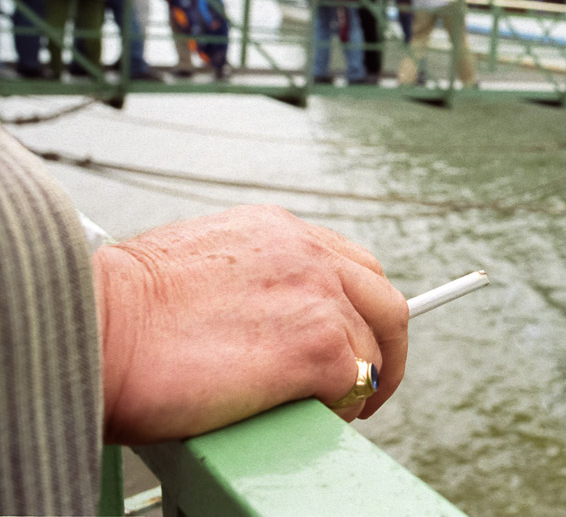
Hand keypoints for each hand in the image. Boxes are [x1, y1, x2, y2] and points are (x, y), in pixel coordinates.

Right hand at [93, 205, 408, 443]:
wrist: (97, 327)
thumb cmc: (120, 312)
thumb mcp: (198, 266)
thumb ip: (248, 280)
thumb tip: (265, 318)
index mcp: (279, 231)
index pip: (351, 266)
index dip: (359, 308)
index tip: (353, 337)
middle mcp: (309, 255)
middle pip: (385, 301)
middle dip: (384, 346)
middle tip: (366, 382)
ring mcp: (320, 299)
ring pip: (374, 349)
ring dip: (359, 384)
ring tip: (330, 411)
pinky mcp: (319, 349)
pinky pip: (356, 385)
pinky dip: (342, 409)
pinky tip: (313, 418)